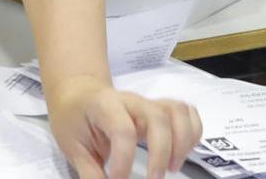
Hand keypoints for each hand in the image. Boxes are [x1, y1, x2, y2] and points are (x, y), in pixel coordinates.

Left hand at [48, 78, 201, 178]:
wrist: (78, 94)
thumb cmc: (74, 118)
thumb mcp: (73, 147)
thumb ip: (90, 172)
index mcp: (103, 105)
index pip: (122, 129)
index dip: (124, 159)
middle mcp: (130, 100)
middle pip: (157, 118)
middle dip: (160, 153)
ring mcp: (148, 102)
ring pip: (177, 112)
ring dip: (182, 141)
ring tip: (171, 167)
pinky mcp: (160, 108)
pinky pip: (186, 112)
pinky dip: (192, 132)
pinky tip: (182, 152)